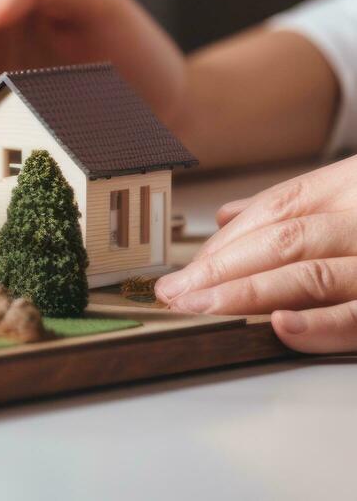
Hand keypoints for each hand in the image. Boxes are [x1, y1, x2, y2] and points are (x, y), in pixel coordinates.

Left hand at [156, 156, 356, 352]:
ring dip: (246, 294)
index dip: (223, 242)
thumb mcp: (354, 199)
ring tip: (199, 309)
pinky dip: (319, 324)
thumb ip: (297, 209)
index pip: (276, 208)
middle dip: (219, 269)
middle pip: (282, 239)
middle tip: (174, 294)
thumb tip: (226, 218)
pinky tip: (279, 326)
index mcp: (351, 187)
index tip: (183, 271)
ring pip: (309, 274)